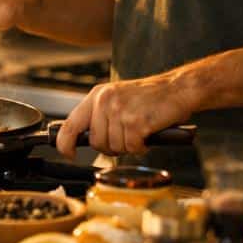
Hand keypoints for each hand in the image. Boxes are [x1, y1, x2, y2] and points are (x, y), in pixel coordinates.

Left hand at [56, 73, 195, 157]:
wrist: (177, 89)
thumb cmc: (149, 97)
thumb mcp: (117, 99)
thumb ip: (99, 116)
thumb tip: (83, 140)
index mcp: (97, 96)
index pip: (70, 124)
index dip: (65, 144)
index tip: (68, 154)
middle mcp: (105, 102)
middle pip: (96, 143)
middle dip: (111, 147)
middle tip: (127, 137)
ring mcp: (120, 111)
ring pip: (115, 148)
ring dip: (129, 146)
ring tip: (140, 132)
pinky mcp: (136, 122)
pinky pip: (132, 148)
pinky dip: (141, 147)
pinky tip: (147, 134)